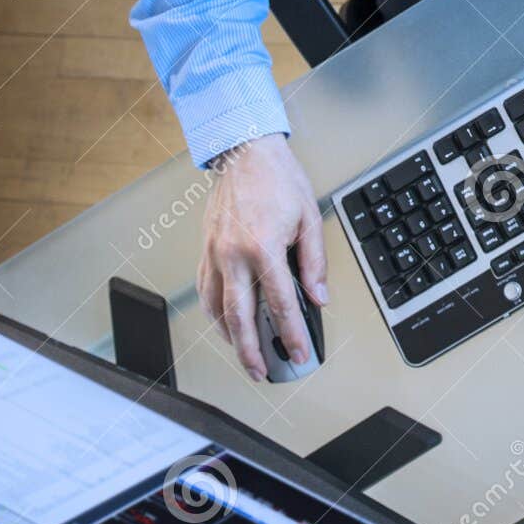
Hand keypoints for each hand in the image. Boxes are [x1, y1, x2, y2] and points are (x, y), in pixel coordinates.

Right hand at [196, 133, 327, 381]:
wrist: (244, 152)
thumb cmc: (277, 179)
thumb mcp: (309, 218)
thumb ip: (314, 262)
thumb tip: (319, 297)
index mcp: (262, 247)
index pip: (280, 303)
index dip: (292, 333)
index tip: (299, 352)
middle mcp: (233, 254)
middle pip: (240, 317)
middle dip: (251, 351)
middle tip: (263, 372)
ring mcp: (214, 253)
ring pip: (216, 309)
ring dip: (230, 337)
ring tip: (245, 355)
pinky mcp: (205, 249)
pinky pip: (205, 291)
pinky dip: (214, 313)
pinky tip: (224, 323)